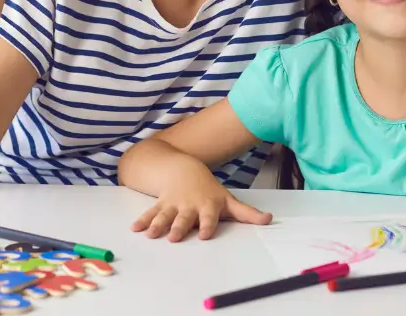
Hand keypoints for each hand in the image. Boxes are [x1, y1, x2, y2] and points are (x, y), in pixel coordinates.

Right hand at [131, 169, 272, 241]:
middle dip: (178, 227)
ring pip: (165, 215)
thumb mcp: (228, 200)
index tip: (204, 234)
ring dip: (157, 224)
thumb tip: (270, 219)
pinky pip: (150, 212)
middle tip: (173, 236)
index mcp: (207, 206)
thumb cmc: (209, 190)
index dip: (207, 225)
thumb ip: (247, 213)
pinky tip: (135, 228)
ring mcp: (173, 204)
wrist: (184, 169)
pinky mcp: (161, 204)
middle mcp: (189, 206)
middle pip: (184, 218)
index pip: (208, 217)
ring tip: (151, 234)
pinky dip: (143, 220)